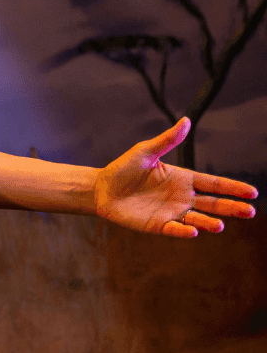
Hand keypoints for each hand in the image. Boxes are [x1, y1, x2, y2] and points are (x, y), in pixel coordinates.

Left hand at [94, 117, 257, 237]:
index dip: (232, 188)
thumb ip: (167, 140)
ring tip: (220, 225)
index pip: (214, 183)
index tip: (252, 192)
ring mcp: (172, 212)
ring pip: (198, 219)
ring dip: (210, 223)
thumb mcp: (146, 151)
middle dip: (232, 207)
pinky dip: (184, 231)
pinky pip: (175, 230)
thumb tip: (186, 120)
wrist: (101, 188)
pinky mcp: (158, 225)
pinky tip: (192, 231)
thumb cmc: (124, 168)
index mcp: (183, 178)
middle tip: (249, 211)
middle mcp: (182, 197)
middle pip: (213, 203)